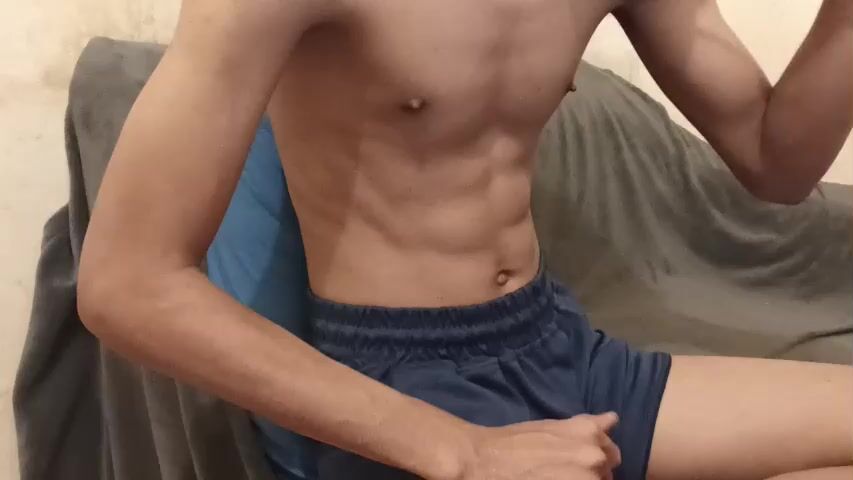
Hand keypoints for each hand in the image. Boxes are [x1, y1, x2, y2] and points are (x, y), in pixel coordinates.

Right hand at [455, 413, 621, 479]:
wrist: (484, 461)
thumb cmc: (514, 442)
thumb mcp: (553, 426)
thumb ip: (586, 426)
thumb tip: (613, 419)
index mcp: (589, 433)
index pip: (612, 452)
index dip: (595, 458)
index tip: (575, 461)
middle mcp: (594, 456)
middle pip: (607, 473)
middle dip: (592, 472)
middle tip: (560, 472)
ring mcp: (587, 479)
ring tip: (553, 477)